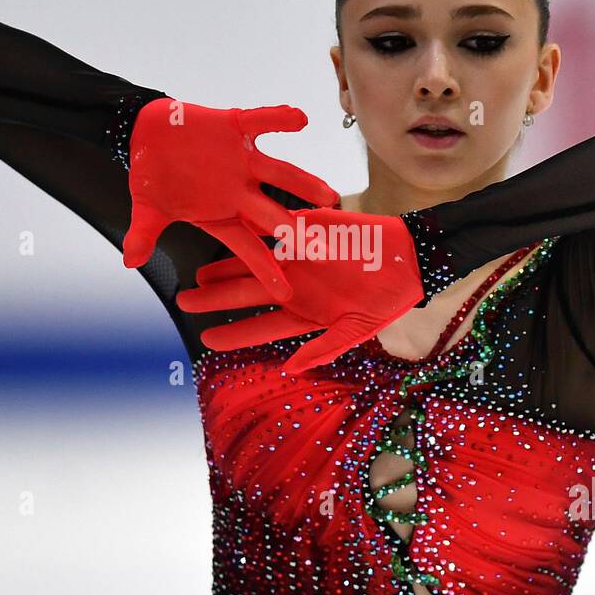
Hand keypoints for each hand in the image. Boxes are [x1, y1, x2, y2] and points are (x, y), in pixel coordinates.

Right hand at [121, 98, 338, 302]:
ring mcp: (243, 161)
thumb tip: (129, 262)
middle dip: (297, 233)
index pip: (248, 249)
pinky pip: (261, 123)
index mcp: (223, 215)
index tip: (287, 293)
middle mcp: (240, 191)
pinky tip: (300, 119)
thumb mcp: (147, 210)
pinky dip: (277, 119)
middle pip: (274, 216)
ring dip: (303, 184)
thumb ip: (143, 234)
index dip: (266, 270)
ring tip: (328, 195)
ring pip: (280, 174)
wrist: (148, 135)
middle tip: (324, 250)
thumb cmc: (154, 177)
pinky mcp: (236, 128)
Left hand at [175, 207, 424, 373]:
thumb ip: (323, 348)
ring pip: (252, 261)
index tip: (206, 340)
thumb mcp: (357, 329)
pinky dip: (251, 226)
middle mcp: (293, 286)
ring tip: (197, 273)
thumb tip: (291, 370)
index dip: (233, 333)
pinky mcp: (306, 230)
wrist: (409, 257)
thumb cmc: (388, 298)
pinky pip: (273, 227)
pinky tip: (227, 225)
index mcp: (304, 312)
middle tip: (185, 301)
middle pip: (246, 293)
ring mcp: (297, 257)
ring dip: (225, 266)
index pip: (260, 326)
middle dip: (215, 299)